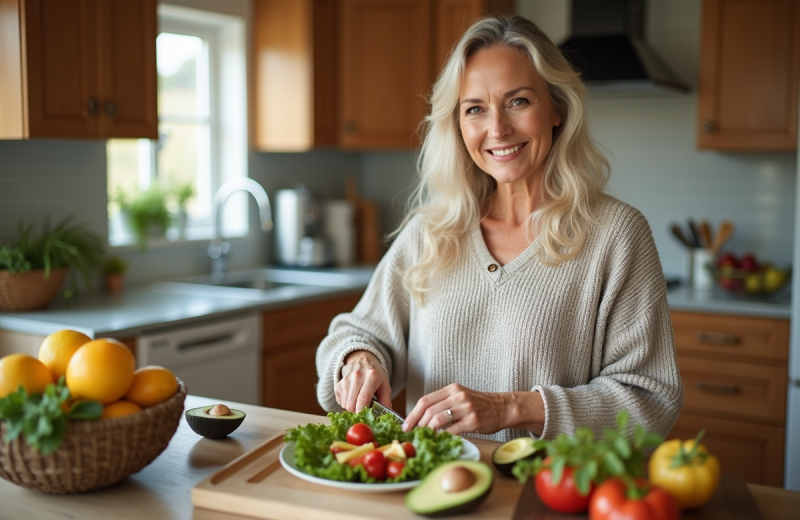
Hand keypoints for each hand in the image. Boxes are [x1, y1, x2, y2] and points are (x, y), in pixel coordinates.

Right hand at [335, 350, 391, 412]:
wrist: (362, 360)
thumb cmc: (375, 376)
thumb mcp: (385, 386)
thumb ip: (386, 401)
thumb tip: (385, 417)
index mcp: (371, 376)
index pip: (363, 399)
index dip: (362, 412)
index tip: (365, 419)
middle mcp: (357, 377)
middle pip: (352, 405)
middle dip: (357, 412)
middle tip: (364, 412)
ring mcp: (346, 380)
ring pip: (345, 405)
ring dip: (352, 408)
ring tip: (359, 401)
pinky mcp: (338, 384)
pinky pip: (341, 402)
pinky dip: (347, 404)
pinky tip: (353, 397)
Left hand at [402, 384, 544, 435]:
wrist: (503, 407)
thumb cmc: (480, 405)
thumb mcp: (461, 397)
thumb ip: (444, 403)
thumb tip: (422, 418)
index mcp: (452, 389)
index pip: (425, 400)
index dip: (413, 414)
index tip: (406, 425)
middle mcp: (457, 396)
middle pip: (429, 410)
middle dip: (417, 424)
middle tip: (412, 434)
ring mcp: (466, 408)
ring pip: (438, 420)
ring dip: (428, 431)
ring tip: (424, 438)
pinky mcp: (473, 421)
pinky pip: (452, 430)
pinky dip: (442, 436)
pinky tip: (439, 440)